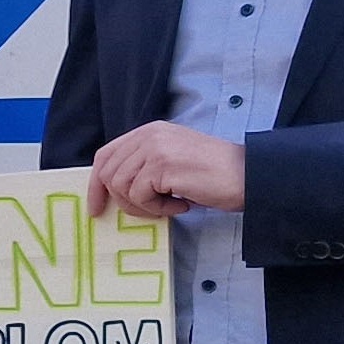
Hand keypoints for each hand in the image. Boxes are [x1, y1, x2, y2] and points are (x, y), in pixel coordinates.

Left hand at [89, 121, 245, 218]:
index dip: (96, 183)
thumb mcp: (172, 160)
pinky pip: (140, 197)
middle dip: (122, 201)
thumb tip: (115, 190)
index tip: (97, 207)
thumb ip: (144, 165)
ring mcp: (155, 149)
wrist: (247, 175)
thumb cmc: (213, 174)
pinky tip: (181, 204)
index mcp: (149, 132)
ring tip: (170, 205)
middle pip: (109, 173)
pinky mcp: (163, 166)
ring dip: (144, 206)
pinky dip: (159, 209)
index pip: (106, 155)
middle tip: (149, 211)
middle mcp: (149, 136)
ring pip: (122, 187)